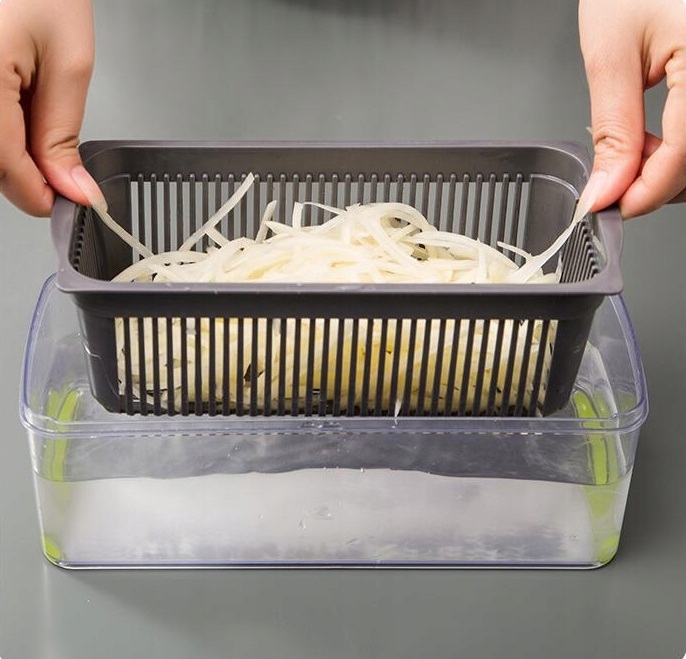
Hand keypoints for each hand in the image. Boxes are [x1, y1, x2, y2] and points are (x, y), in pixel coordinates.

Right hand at [0, 0, 103, 216]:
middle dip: (25, 173)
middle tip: (62, 165)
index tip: (71, 202)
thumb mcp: (68, 62)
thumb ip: (62, 133)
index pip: (5, 166)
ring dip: (12, 152)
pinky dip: (3, 130)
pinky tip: (17, 108)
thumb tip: (71, 188)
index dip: (40, 194)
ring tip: (35, 112)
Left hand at [579, 0, 685, 217]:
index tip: (608, 206)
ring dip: (676, 168)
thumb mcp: (612, 54)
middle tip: (617, 174)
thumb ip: (614, 131)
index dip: (644, 193)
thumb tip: (607, 190)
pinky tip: (663, 136)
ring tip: (638, 148)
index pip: (685, 157)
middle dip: (660, 183)